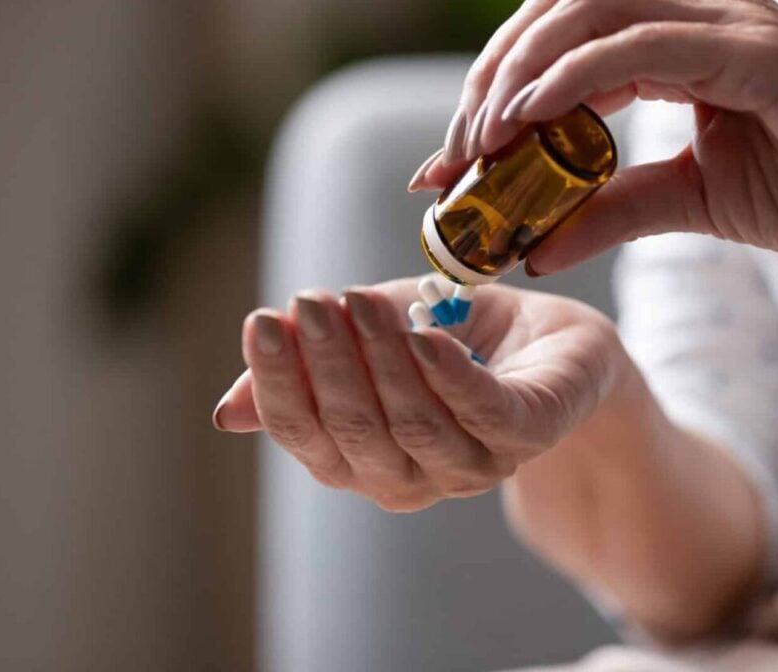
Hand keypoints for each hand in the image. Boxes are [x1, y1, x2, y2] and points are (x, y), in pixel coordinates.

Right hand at [213, 278, 621, 511]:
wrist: (551, 342)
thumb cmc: (452, 341)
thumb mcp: (369, 343)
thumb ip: (309, 368)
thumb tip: (227, 412)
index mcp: (363, 459)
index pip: (306, 434)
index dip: (280, 383)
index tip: (263, 321)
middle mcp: (413, 476)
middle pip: (356, 432)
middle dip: (328, 364)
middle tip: (313, 301)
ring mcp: (474, 463)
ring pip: (414, 424)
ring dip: (382, 361)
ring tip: (360, 301)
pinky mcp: (528, 434)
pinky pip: (485, 415)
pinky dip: (449, 379)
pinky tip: (424, 337)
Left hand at [406, 0, 777, 287]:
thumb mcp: (691, 202)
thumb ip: (611, 211)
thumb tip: (534, 247)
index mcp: (680, 36)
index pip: (559, 40)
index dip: (493, 92)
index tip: (449, 165)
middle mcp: (696, 10)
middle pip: (553, 15)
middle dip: (488, 83)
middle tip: (450, 158)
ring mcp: (724, 20)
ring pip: (581, 18)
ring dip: (514, 79)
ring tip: (476, 146)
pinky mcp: (750, 51)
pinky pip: (634, 48)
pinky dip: (568, 80)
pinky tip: (525, 122)